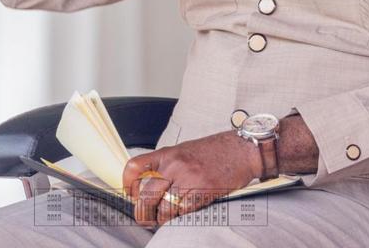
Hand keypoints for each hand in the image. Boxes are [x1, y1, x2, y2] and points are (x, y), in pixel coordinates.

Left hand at [121, 132, 258, 227]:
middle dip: (143, 213)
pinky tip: (184, 213)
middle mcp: (175, 165)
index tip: (129, 195)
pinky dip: (181, 217)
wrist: (241, 150)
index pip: (135, 167)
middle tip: (145, 218)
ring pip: (163, 209)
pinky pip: (183, 212)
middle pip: (145, 196)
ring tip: (166, 218)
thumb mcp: (184, 151)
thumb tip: (149, 187)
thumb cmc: (214, 151)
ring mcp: (189, 178)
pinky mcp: (203, 192)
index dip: (127, 185)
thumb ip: (167, 166)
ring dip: (162, 218)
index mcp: (168, 153)